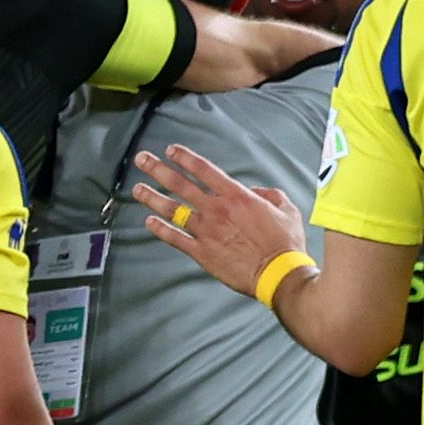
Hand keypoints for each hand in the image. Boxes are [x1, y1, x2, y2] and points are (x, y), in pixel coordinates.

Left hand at [131, 144, 306, 290]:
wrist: (278, 274)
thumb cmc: (285, 243)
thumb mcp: (286, 209)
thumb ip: (269, 194)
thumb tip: (254, 191)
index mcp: (237, 196)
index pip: (204, 170)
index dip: (185, 158)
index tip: (170, 150)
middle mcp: (217, 209)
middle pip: (181, 185)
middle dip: (159, 170)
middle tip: (142, 160)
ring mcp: (206, 231)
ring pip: (173, 210)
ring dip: (153, 197)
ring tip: (137, 188)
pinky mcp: (201, 252)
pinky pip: (175, 238)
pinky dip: (160, 229)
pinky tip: (149, 221)